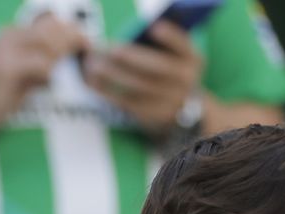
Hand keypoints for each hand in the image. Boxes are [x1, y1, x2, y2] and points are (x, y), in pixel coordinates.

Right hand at [0, 14, 88, 136]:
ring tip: (60, 73)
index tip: (86, 43)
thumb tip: (74, 51)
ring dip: (61, 59)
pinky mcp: (6, 69)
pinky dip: (50, 74)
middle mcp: (10, 37)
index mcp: (14, 34)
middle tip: (83, 54)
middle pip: (52, 28)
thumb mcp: (26, 72)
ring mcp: (7, 51)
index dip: (73, 30)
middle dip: (73, 40)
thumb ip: (45, 58)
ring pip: (49, 44)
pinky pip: (41, 65)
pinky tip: (48, 84)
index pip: (51, 22)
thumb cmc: (1, 94)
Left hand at [83, 20, 204, 136]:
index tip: (154, 27)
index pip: (183, 46)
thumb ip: (160, 46)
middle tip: (108, 49)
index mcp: (193, 59)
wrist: (181, 110)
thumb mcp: (176, 58)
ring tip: (93, 64)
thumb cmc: (170, 73)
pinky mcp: (151, 115)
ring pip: (137, 86)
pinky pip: (125, 102)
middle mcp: (185, 81)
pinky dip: (106, 91)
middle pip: (156, 67)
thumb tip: (130, 36)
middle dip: (131, 56)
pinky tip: (92, 81)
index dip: (171, 37)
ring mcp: (169, 100)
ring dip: (111, 74)